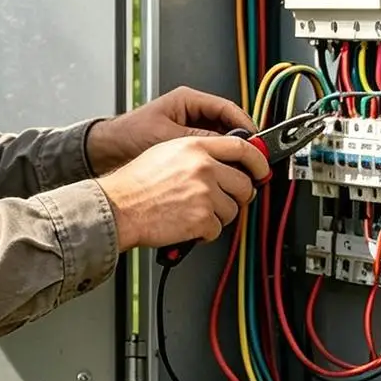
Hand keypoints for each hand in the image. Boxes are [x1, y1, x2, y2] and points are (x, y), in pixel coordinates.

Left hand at [85, 87, 253, 175]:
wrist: (106, 150)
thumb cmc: (128, 135)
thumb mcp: (166, 136)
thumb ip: (197, 139)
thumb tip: (225, 147)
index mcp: (188, 100)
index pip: (227, 109)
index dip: (245, 125)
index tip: (257, 141)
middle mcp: (191, 112)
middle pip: (227, 126)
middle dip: (240, 144)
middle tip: (252, 160)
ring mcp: (188, 129)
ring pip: (219, 141)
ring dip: (228, 156)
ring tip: (238, 170)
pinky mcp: (184, 145)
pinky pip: (207, 152)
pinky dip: (216, 162)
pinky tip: (220, 175)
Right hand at [97, 135, 270, 251]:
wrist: (119, 207)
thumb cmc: (136, 184)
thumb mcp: (167, 152)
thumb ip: (198, 153)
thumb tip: (223, 161)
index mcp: (196, 147)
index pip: (243, 148)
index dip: (258, 161)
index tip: (262, 169)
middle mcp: (204, 167)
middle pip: (244, 183)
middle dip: (237, 196)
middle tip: (222, 201)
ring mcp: (205, 193)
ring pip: (233, 209)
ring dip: (217, 216)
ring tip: (194, 213)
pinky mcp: (202, 218)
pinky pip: (217, 229)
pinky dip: (204, 233)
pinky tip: (187, 225)